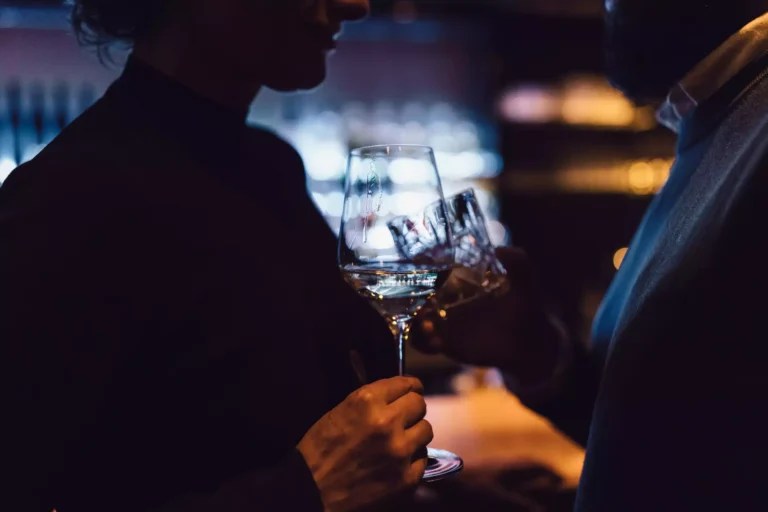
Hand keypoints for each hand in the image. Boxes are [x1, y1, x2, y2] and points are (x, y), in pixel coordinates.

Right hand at [297, 376, 432, 511]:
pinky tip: (397, 462)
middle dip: (412, 409)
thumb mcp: (339, 411)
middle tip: (404, 418)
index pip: (406, 384)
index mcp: (367, 401)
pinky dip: (412, 459)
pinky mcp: (406, 478)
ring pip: (426, 430)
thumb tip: (394, 393)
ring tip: (400, 441)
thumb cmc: (319, 451)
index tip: (411, 391)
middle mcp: (387, 422)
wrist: (311, 493)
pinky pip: (422, 459)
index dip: (410, 387)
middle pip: (419, 405)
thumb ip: (370, 400)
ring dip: (414, 433)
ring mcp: (400, 451)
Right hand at [412, 247, 566, 387]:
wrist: (529, 343)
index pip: (434, 271)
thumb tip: (500, 248)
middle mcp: (448, 300)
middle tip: (420, 301)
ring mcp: (444, 322)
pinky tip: (436, 343)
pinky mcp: (445, 344)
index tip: (420, 269)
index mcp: (462, 282)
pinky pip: (423, 343)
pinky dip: (422, 342)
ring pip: (415, 318)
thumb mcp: (524, 283)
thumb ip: (518, 263)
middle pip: (417, 294)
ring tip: (428, 324)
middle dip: (410, 296)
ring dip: (414, 321)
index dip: (422, 269)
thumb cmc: (525, 309)